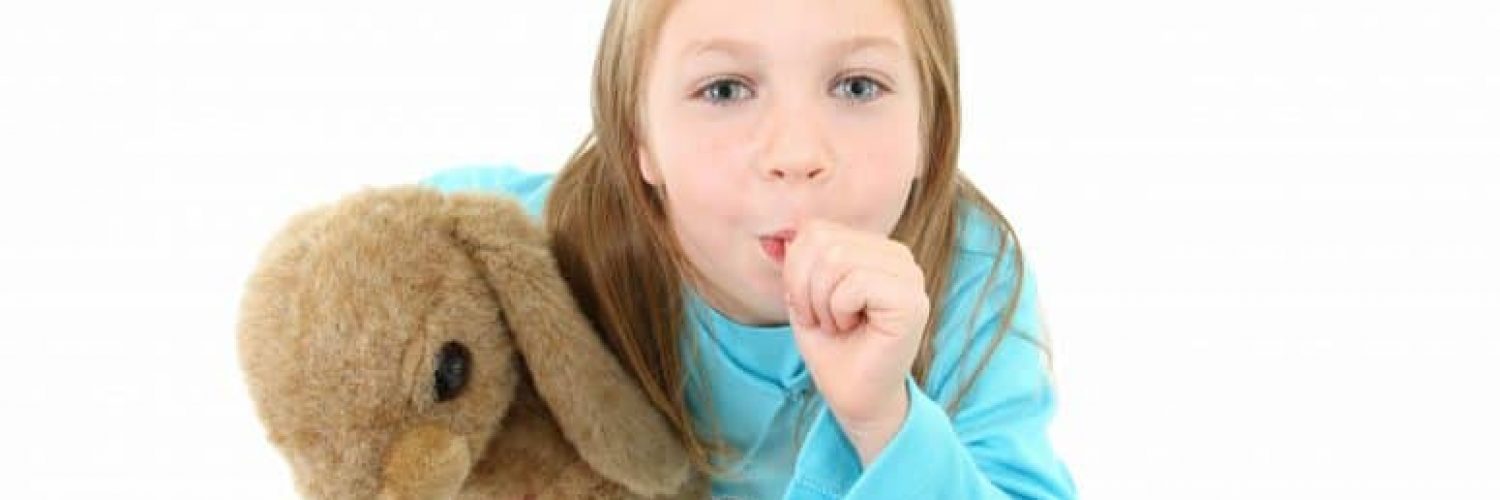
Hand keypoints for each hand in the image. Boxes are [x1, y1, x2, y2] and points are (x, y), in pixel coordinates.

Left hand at [781, 218, 929, 464]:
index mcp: (874, 248)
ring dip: (821, 302)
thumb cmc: (832, 349)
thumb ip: (798, 260)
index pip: (816, 230)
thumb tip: (778, 236)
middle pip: (823, 241)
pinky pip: (854, 283)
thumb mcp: (804, 295)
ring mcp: (909, 276)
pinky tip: (852, 329)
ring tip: (838, 325)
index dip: (797, 271)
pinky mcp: (912, 300)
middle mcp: (897, 255)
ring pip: (836, 260)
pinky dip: (839, 311)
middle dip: (805, 288)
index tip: (810, 307)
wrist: (853, 397)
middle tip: (822, 320)